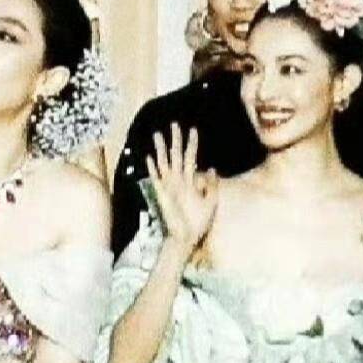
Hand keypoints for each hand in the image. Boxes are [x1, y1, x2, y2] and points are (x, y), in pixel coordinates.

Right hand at [147, 124, 219, 253]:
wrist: (187, 238)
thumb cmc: (199, 222)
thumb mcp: (212, 201)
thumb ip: (212, 185)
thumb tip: (211, 168)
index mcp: (190, 181)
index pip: (191, 157)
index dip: (192, 143)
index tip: (193, 129)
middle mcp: (178, 181)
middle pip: (176, 155)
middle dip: (175, 139)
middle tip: (174, 124)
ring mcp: (169, 187)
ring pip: (164, 162)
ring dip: (161, 148)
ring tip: (157, 133)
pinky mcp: (161, 194)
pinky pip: (156, 178)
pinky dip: (153, 168)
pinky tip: (149, 157)